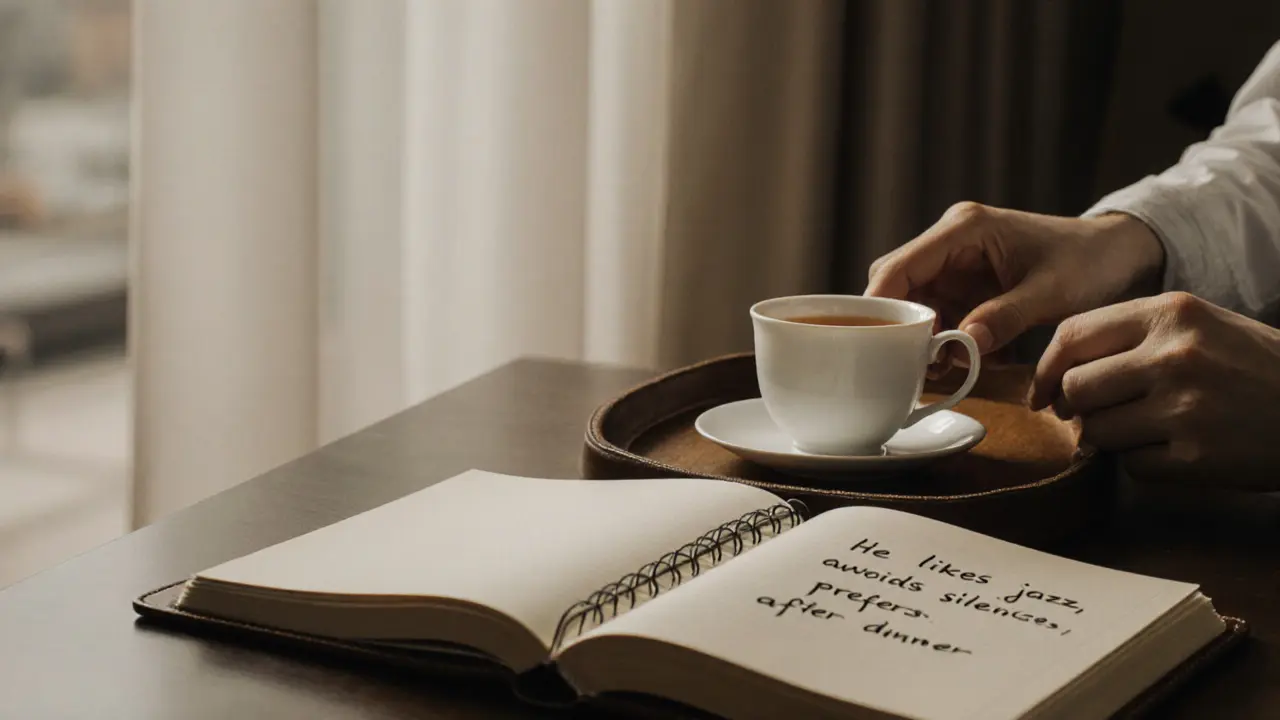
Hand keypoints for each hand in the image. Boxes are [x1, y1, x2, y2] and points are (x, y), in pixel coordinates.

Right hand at [865, 203, 1163, 374]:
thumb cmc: (1088, 261)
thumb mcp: (1050, 292)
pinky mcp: (965, 287)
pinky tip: (975, 356)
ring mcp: (955, 266)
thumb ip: (1005, 317)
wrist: (1116, 256)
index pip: (899, 267)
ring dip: (927, 339)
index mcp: (965, 229)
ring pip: (914, 306)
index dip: (879, 305)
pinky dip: (949, 341)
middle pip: (896, 286)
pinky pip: (939, 317)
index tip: (875, 343)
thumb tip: (962, 344)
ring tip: (954, 364)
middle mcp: (950, 243)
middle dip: (902, 327)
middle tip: (919, 363)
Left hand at [1029, 292, 1279, 488]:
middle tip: (1099, 413)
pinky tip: (1176, 450)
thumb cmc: (1255, 366)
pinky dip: (1143, 463)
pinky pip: (1130, 465)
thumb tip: (1059, 371)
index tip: (1043, 391)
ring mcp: (1184, 407)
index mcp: (1171, 313)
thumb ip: (1133, 335)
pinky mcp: (1195, 456)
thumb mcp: (1201, 325)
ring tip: (1148, 428)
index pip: (1073, 335)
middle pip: (1074, 388)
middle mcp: (1173, 355)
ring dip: (1109, 437)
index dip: (1046, 368)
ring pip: (1095, 431)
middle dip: (1078, 407)